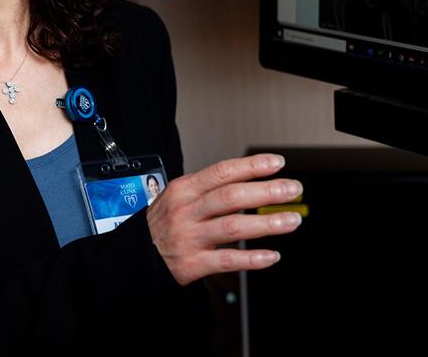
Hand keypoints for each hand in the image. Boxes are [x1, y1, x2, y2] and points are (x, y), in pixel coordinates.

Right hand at [146, 153, 302, 285]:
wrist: (135, 254)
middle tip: (292, 189)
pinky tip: (271, 256)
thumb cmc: (163, 223)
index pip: (221, 172)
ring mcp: (189, 237)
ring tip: (291, 220)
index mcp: (184, 189)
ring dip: (266, 223)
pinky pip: (226, 261)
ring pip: (232, 227)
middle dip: (265, 191)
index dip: (251, 166)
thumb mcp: (178, 197)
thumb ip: (209, 189)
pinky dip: (251, 259)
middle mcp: (186, 211)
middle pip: (230, 197)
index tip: (276, 163)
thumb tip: (251, 179)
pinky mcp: (192, 264)